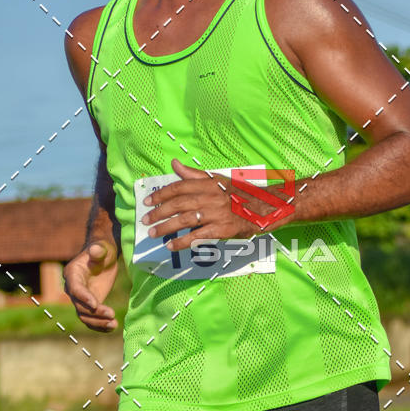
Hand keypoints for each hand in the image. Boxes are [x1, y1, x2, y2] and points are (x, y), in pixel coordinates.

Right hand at [63, 240, 118, 330]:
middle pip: (80, 306)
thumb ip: (98, 250)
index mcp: (73, 274)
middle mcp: (72, 288)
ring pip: (84, 316)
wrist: (103, 257)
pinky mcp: (89, 305)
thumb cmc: (102, 250)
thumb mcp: (102, 248)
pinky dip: (100, 326)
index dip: (84, 297)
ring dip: (98, 323)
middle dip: (95, 313)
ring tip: (114, 324)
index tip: (96, 304)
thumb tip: (95, 250)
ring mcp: (80, 299)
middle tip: (111, 315)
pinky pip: (91, 319)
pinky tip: (112, 327)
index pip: (75, 289)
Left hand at [141, 159, 269, 251]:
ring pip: (186, 220)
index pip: (178, 187)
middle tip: (145, 220)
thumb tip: (174, 163)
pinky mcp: (223, 229)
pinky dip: (183, 242)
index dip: (160, 195)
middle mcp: (210, 197)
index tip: (147, 202)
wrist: (264, 207)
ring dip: (166, 228)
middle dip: (159, 212)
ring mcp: (217, 214)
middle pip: (179, 204)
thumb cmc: (238, 193)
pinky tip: (172, 246)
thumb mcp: (216, 179)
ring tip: (153, 233)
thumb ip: (193, 174)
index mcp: (208, 184)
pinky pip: (199, 236)